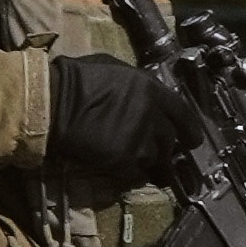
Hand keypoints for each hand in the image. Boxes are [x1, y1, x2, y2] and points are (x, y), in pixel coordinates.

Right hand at [41, 47, 185, 191]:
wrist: (52, 102)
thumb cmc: (77, 79)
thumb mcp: (114, 69)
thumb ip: (136, 84)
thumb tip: (142, 91)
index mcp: (152, 89)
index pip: (183, 113)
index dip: (190, 129)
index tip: (192, 140)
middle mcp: (151, 115)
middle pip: (171, 140)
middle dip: (168, 150)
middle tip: (164, 157)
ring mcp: (138, 140)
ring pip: (156, 159)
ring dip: (150, 164)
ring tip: (141, 166)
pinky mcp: (122, 161)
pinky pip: (137, 175)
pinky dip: (133, 177)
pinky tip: (126, 174)